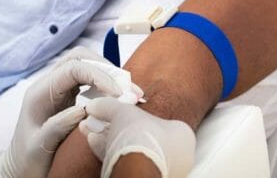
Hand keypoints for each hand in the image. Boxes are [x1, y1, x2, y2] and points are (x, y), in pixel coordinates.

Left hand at [0, 48, 127, 177]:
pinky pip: (88, 81)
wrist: (19, 168)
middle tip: (128, 89)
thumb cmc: (27, 160)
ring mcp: (58, 89)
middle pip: (80, 59)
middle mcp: (48, 85)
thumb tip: (83, 109)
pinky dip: (106, 85)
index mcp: (39, 93)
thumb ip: (57, 127)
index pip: (72, 69)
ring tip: (129, 93)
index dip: (98, 75)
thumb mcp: (38, 147)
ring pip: (85, 66)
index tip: (117, 93)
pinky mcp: (67, 97)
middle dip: (106, 69)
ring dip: (108, 75)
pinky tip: (118, 98)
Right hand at [80, 97, 196, 177]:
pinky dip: (112, 154)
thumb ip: (110, 106)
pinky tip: (95, 144)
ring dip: (112, 141)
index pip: (159, 120)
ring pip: (135, 152)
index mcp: (182, 135)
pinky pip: (129, 164)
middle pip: (144, 137)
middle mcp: (178, 156)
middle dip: (120, 128)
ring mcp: (164, 170)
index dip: (136, 114)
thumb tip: (97, 105)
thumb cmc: (142, 138)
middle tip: (104, 122)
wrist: (137, 170)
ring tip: (94, 131)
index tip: (120, 112)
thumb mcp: (123, 112)